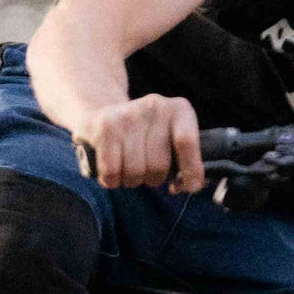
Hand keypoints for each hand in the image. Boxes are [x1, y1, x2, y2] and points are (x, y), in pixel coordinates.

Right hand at [76, 94, 204, 191]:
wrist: (102, 115)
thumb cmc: (144, 136)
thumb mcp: (170, 140)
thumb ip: (184, 162)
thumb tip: (189, 186)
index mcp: (179, 109)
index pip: (186, 142)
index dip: (191, 170)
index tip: (190, 187)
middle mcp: (155, 106)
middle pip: (158, 165)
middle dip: (152, 178)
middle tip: (145, 170)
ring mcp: (129, 115)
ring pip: (135, 172)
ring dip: (131, 180)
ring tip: (127, 168)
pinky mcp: (106, 127)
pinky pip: (112, 172)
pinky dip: (111, 180)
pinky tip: (112, 170)